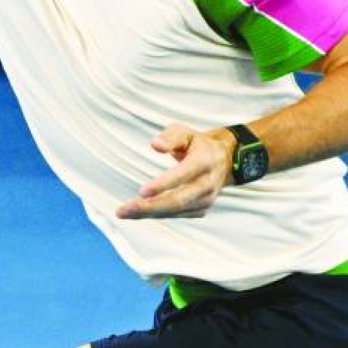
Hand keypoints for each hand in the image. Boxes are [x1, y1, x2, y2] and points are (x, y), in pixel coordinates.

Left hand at [117, 124, 233, 219]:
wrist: (223, 161)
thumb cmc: (196, 144)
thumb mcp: (185, 132)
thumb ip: (170, 136)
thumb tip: (155, 145)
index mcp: (205, 161)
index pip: (183, 174)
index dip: (163, 184)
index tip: (141, 191)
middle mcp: (207, 183)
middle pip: (178, 200)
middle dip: (150, 206)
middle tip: (124, 209)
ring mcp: (206, 199)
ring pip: (175, 211)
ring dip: (148, 213)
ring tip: (124, 212)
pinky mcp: (201, 210)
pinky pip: (176, 215)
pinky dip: (157, 214)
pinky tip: (139, 212)